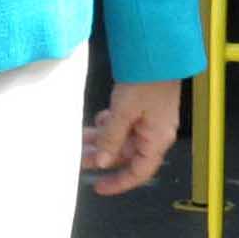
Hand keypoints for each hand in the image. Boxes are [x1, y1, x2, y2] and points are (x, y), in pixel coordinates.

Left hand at [83, 79, 180, 195]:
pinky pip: (126, 123)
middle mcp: (156, 132)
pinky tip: (100, 119)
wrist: (158, 51)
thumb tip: (102, 162)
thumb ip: (112, 139)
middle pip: (127, 154)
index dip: (119, 183)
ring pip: (124, 137)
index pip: (139, 172)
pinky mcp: (146, 106)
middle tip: (80, 157)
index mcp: (157, 139)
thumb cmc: (146, 81)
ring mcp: (151, 119)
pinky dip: (111, 124)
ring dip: (104, 139)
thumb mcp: (123, 112)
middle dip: (104, 156)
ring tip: (82, 138)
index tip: (99, 186)